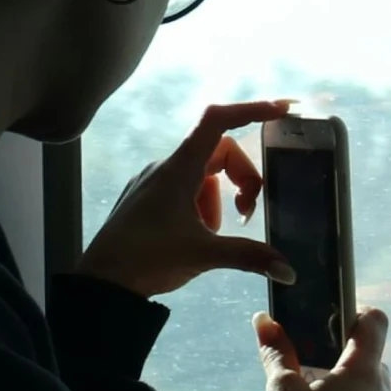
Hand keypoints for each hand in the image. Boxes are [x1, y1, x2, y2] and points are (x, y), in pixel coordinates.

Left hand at [75, 101, 300, 300]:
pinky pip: (185, 190)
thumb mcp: (204, 255)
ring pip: (204, 176)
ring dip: (219, 201)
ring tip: (209, 236)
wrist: (101, 281)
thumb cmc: (147, 259)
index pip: (218, 121)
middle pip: (220, 152)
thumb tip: (289, 270)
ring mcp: (155, 182)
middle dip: (242, 180)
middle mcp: (166, 167)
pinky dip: (201, 207)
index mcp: (179, 169)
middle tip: (245, 214)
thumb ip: (249, 256)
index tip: (281, 110)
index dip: (251, 109)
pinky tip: (193, 237)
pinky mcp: (147, 199)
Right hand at [255, 307, 390, 390]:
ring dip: (346, 376)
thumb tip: (263, 320)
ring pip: (369, 382)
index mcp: (363, 373)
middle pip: (372, 354)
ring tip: (312, 383)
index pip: (375, 323)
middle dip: (345, 349)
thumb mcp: (281, 386)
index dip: (356, 312)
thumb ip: (277, 350)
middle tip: (313, 353)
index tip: (331, 317)